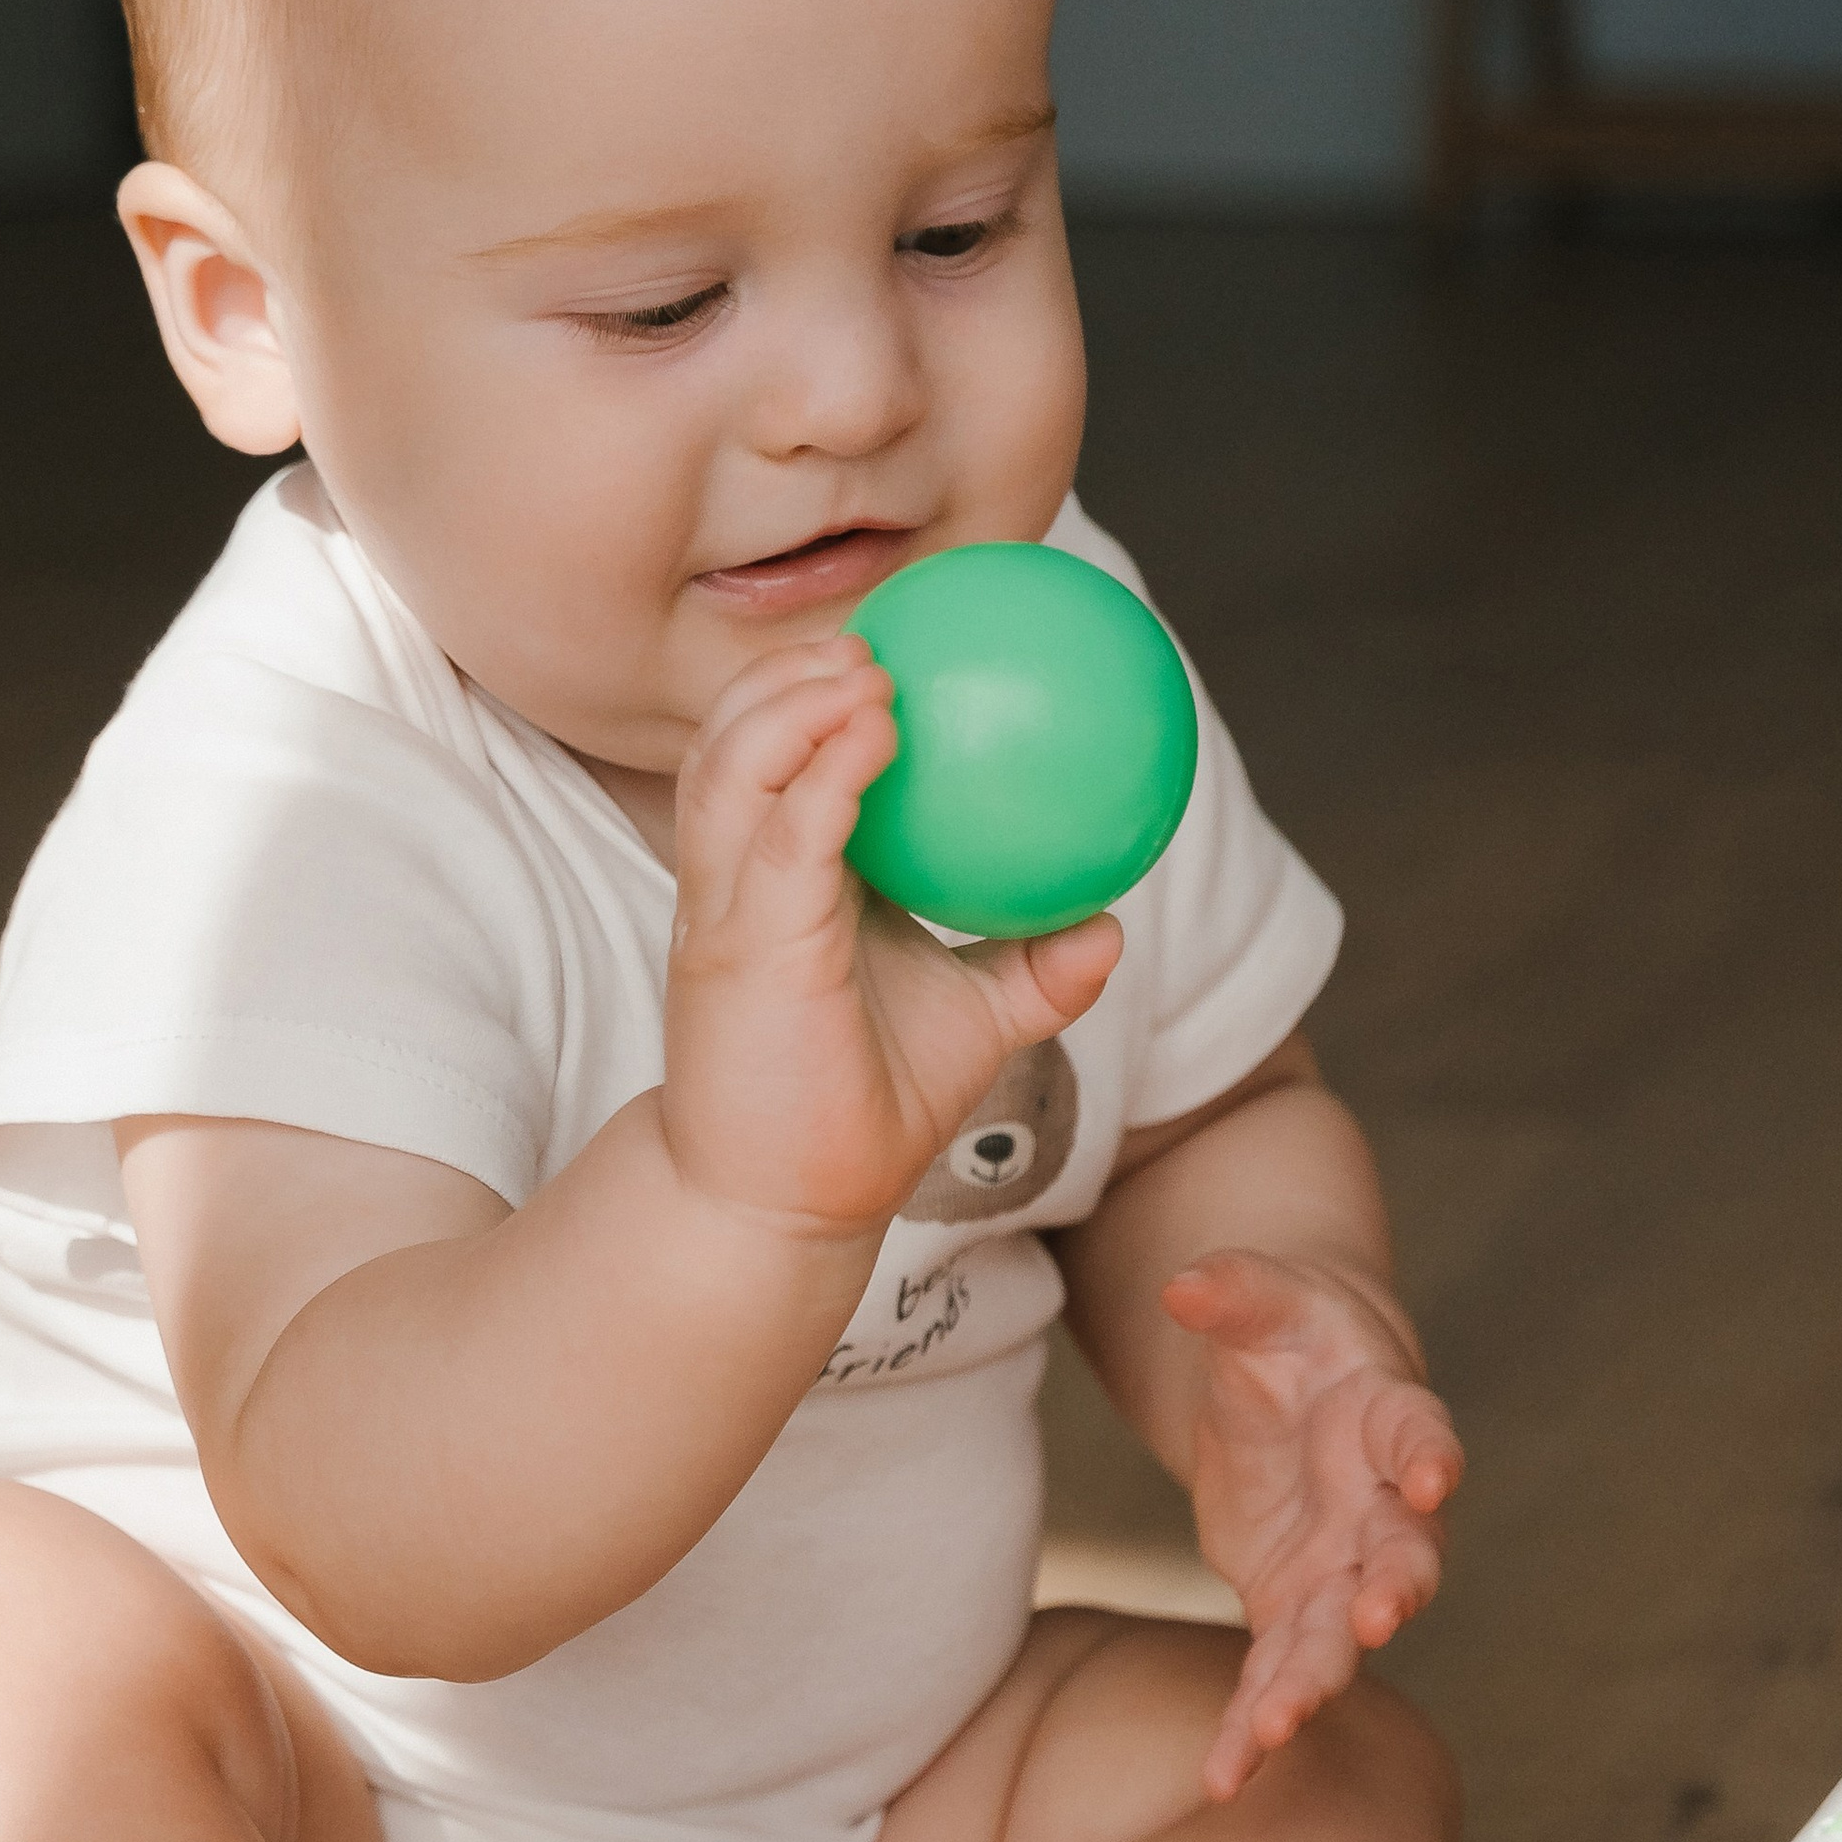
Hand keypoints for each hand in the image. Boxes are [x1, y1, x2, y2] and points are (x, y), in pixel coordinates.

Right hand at [660, 634, 1120, 1234]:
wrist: (786, 1201)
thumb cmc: (865, 1108)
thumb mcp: (973, 1023)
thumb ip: (1034, 969)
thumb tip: (1114, 923)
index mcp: (777, 883)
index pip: (773, 764)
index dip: (808, 697)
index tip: (885, 647)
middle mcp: (738, 882)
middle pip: (731, 741)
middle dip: (785, 676)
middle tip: (869, 639)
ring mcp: (728, 909)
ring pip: (731, 767)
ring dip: (794, 703)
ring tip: (867, 666)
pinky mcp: (741, 946)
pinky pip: (781, 835)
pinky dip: (824, 773)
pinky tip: (877, 733)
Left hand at [1165, 1249, 1461, 1801]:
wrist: (1294, 1384)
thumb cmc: (1291, 1332)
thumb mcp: (1262, 1297)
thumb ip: (1232, 1290)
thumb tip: (1181, 1284)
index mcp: (1387, 1415)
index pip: (1418, 1433)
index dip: (1429, 1455)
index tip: (1435, 1478)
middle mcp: (1382, 1505)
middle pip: (1399, 1556)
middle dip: (1391, 1590)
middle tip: (1376, 1620)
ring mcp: (1342, 1564)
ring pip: (1338, 1634)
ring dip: (1313, 1679)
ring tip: (1273, 1729)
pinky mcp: (1293, 1605)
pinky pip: (1278, 1670)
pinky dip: (1253, 1723)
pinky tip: (1223, 1778)